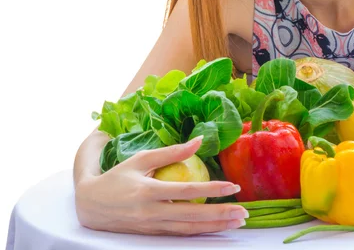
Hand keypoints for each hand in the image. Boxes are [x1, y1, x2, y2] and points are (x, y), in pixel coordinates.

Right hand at [75, 137, 248, 235]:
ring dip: (215, 227)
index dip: (212, 190)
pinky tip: (217, 228)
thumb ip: (172, 152)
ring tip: (238, 222)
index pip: (186, 192)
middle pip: (192, 216)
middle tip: (244, 212)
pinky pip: (181, 234)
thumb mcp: (141, 159)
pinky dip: (200, 231)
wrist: (89, 206)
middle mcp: (151, 213)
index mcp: (148, 192)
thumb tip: (200, 140)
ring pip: (189, 229)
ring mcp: (152, 227)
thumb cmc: (117, 177)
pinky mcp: (152, 234)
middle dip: (220, 216)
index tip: (233, 187)